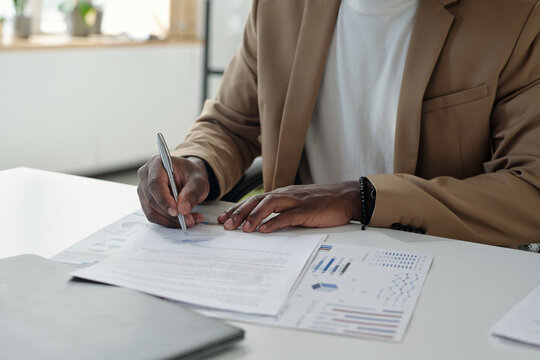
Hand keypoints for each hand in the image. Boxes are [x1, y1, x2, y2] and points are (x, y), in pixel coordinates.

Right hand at [137, 155, 208, 227]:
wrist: (188, 177)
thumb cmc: (191, 175)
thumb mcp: (198, 180)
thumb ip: (192, 192)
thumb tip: (183, 208)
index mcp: (157, 163)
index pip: (155, 183)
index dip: (164, 199)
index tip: (176, 211)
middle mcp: (146, 175)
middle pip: (152, 199)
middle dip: (170, 214)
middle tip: (189, 220)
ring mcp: (143, 189)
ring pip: (151, 211)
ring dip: (170, 220)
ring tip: (190, 220)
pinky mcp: (146, 201)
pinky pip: (154, 216)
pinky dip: (168, 222)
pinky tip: (183, 220)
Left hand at [217, 182, 361, 232]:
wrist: (346, 197)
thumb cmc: (323, 203)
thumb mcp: (298, 206)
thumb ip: (282, 213)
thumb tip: (264, 226)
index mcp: (282, 195)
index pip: (255, 201)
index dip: (238, 209)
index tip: (223, 218)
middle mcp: (286, 195)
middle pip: (257, 201)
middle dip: (240, 213)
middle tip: (225, 225)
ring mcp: (297, 201)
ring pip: (270, 205)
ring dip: (254, 217)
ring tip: (242, 229)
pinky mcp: (308, 210)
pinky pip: (288, 215)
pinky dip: (275, 222)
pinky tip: (264, 230)